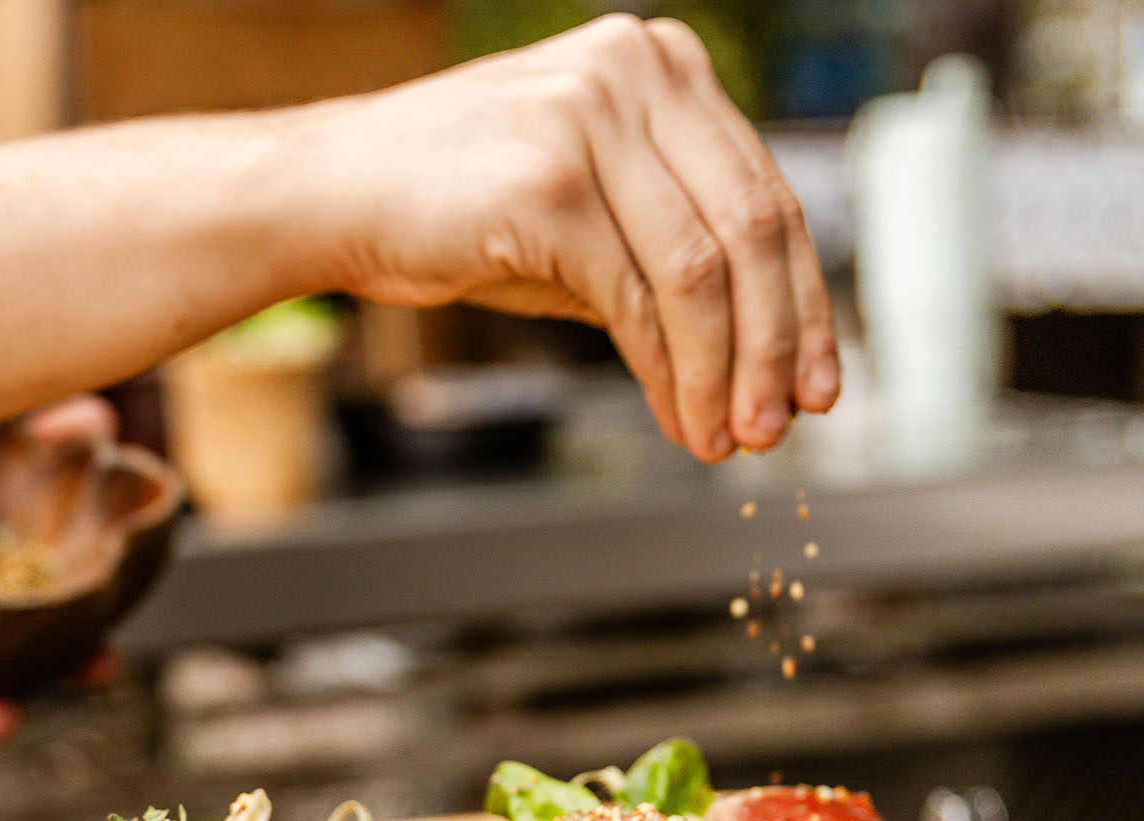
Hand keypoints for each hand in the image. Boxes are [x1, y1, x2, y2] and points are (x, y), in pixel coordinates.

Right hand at [298, 15, 837, 461]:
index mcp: (656, 62)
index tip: (816, 373)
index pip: (765, 189)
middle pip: (754, 227)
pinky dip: (668, 371)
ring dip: (725, 372)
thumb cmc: (447, 202)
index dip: (804, 297)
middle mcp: (634, 70)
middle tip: (781, 421)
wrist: (327, 191)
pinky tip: (674, 413)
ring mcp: (590, 119)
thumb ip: (667, 244)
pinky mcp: (549, 184)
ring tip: (727, 436)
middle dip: (779, 342)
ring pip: (702, 272)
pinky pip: (637, 297)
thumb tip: (759, 349)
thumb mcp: (581, 205)